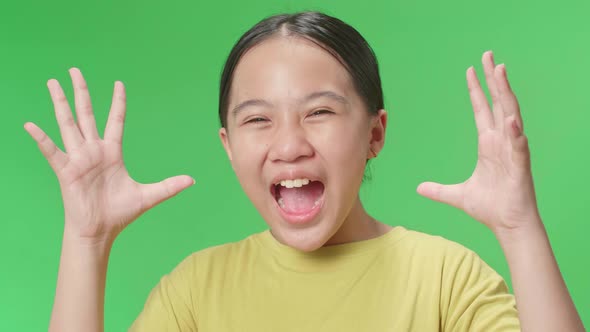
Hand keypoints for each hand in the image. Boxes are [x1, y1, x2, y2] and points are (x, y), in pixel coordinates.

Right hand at [24, 68, 193, 242]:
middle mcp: (94, 151)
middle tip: (74, 70)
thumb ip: (169, 186)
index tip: (119, 83)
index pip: (116, 120)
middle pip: (86, 114)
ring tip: (52, 83)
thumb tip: (192, 181)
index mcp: (112, 152)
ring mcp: (78, 159)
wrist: (100, 231)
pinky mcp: (66, 171)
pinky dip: (41, 138)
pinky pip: (51, 151)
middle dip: (81, 92)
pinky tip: (30, 125)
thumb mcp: (149, 196)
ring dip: (60, 103)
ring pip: (68, 124)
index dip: (118, 102)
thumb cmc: (119, 213)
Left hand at [417, 51, 540, 233]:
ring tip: (501, 70)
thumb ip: (438, 190)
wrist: (507, 224)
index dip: (477, 89)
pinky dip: (515, 133)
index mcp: (488, 144)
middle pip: (498, 103)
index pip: (482, 109)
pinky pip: (519, 145)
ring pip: (510, 114)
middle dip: (493, 79)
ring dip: (506, 93)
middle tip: (488, 55)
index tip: (472, 69)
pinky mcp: (520, 166)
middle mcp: (501, 142)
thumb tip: (418, 188)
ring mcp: (512, 151)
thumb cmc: (489, 207)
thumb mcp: (457, 195)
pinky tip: (511, 119)